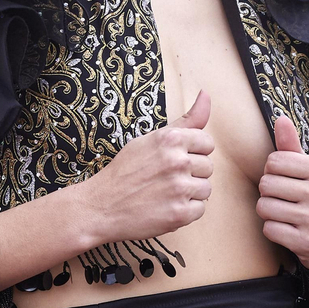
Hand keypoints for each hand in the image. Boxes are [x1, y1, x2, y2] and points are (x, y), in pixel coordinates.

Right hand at [75, 91, 214, 243]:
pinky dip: (185, 212)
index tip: (174, 160)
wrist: (100, 206)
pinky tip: (165, 207)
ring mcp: (179, 188)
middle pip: (208, 167)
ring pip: (205, 189)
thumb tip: (206, 93)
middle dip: (191, 174)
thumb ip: (185, 121)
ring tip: (165, 193)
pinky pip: (199, 210)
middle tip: (164, 178)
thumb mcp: (150, 139)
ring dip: (189, 194)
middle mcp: (177, 161)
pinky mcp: (180, 213)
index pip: (207, 143)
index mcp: (171, 139)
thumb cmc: (125, 170)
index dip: (192, 153)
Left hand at [257, 116, 308, 282]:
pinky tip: (289, 231)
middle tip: (285, 201)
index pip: (274, 161)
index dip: (273, 173)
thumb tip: (280, 119)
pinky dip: (274, 231)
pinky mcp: (308, 242)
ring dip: (269, 213)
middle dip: (269, 194)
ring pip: (264, 207)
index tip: (287, 182)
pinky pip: (269, 229)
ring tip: (286, 216)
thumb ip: (292, 147)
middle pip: (266, 184)